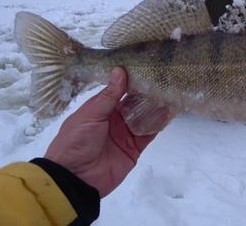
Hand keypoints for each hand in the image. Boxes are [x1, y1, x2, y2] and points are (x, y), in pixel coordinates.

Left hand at [44, 67, 167, 196]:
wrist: (75, 179)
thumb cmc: (76, 142)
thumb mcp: (90, 115)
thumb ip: (109, 95)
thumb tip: (120, 70)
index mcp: (100, 109)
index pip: (119, 91)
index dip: (131, 80)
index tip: (146, 67)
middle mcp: (114, 120)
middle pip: (135, 103)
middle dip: (147, 92)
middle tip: (163, 77)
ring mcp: (125, 134)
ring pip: (145, 116)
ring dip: (156, 106)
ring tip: (171, 91)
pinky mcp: (134, 148)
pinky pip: (149, 134)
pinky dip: (159, 124)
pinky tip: (170, 112)